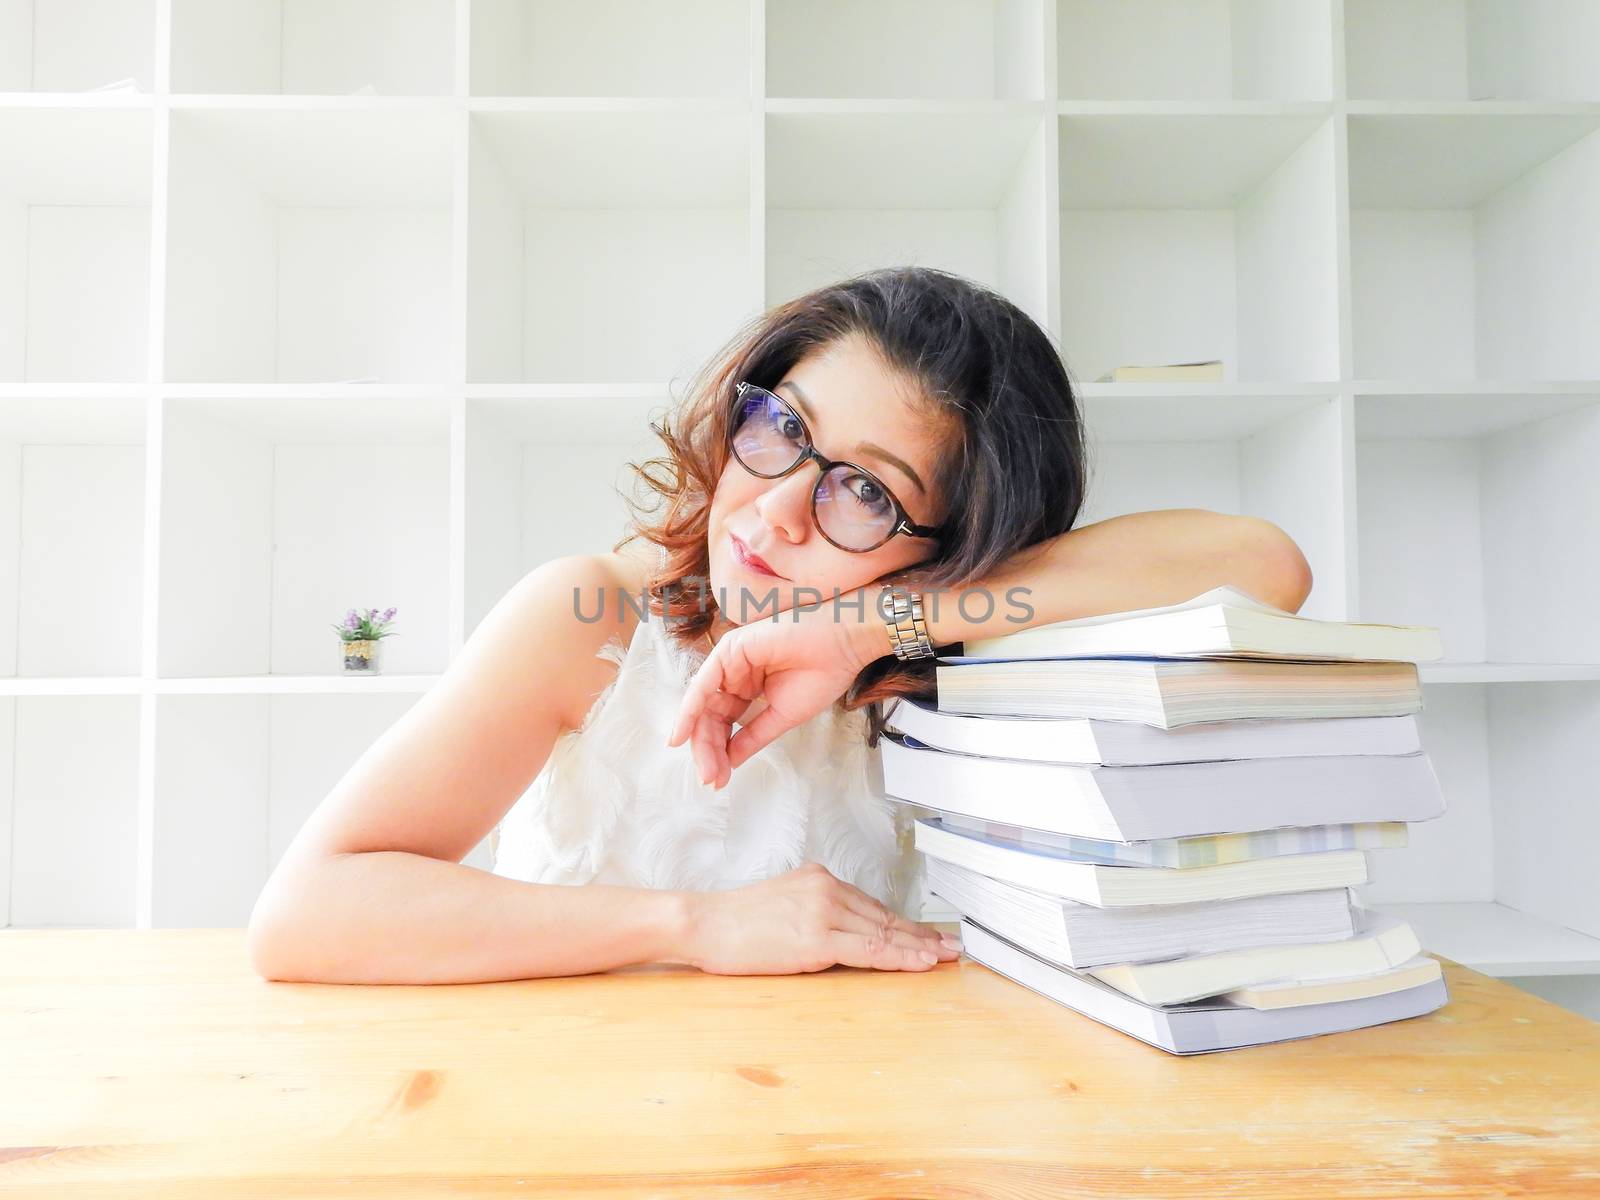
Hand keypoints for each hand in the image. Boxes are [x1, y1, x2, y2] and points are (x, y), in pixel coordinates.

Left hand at [664, 587, 884, 787]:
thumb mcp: (782, 717)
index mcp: (746, 688)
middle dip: (707, 750)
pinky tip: (684, 732)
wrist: (844, 647)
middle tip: (710, 779)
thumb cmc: (821, 675)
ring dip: (700, 738)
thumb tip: (729, 762)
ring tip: (707, 768)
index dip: (718, 752)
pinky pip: (705, 682)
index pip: (723, 723)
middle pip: (710, 716)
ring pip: (703, 703)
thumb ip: (752, 737)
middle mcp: (734, 674)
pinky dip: (692, 708)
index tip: (717, 781)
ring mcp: (731, 661)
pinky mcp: (731, 648)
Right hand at [681, 862, 960, 974]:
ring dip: (917, 948)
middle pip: (884, 916)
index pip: (871, 905)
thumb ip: (814, 912)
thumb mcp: (782, 904)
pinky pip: (868, 950)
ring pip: (883, 933)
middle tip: (950, 946)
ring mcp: (823, 912)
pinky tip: (917, 963)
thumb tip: (842, 934)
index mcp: (818, 879)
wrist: (703, 923)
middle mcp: (826, 888)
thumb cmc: (734, 922)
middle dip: (920, 935)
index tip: (928, 934)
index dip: (904, 923)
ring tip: (942, 958)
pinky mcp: (816, 938)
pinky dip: (898, 957)